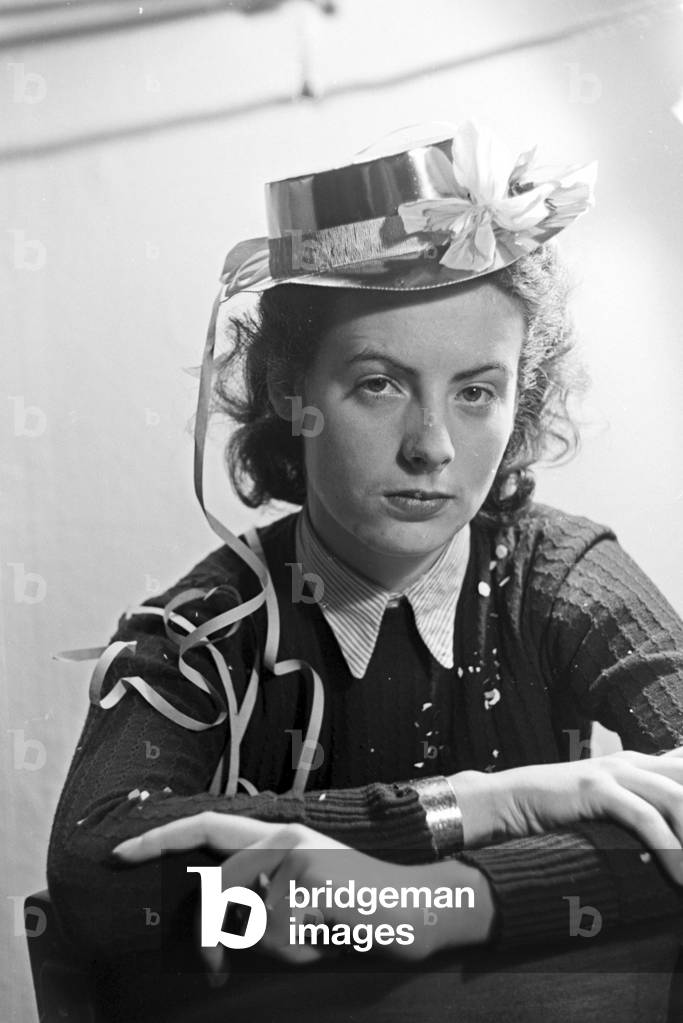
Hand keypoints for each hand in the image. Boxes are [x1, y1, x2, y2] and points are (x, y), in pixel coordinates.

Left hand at [112, 814, 494, 964]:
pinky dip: (303, 951)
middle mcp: (283, 838)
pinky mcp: (314, 881)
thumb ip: (259, 895)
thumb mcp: (299, 898)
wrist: (417, 908)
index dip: (161, 838)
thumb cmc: (354, 910)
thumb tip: (211, 925)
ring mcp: (298, 856)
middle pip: (215, 891)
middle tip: (213, 972)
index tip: (118, 852)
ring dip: (280, 949)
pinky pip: (280, 935)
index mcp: (276, 836)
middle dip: (206, 938)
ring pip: (250, 923)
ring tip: (317, 935)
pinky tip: (334, 934)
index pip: (207, 825)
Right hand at [448, 747, 682, 883]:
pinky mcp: (595, 787)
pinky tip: (679, 877)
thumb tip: (670, 837)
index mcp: (638, 763)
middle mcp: (632, 761)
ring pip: (676, 798)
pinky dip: (669, 848)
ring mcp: (613, 771)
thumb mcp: (605, 806)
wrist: (505, 801)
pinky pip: (644, 817)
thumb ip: (638, 810)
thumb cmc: (556, 812)